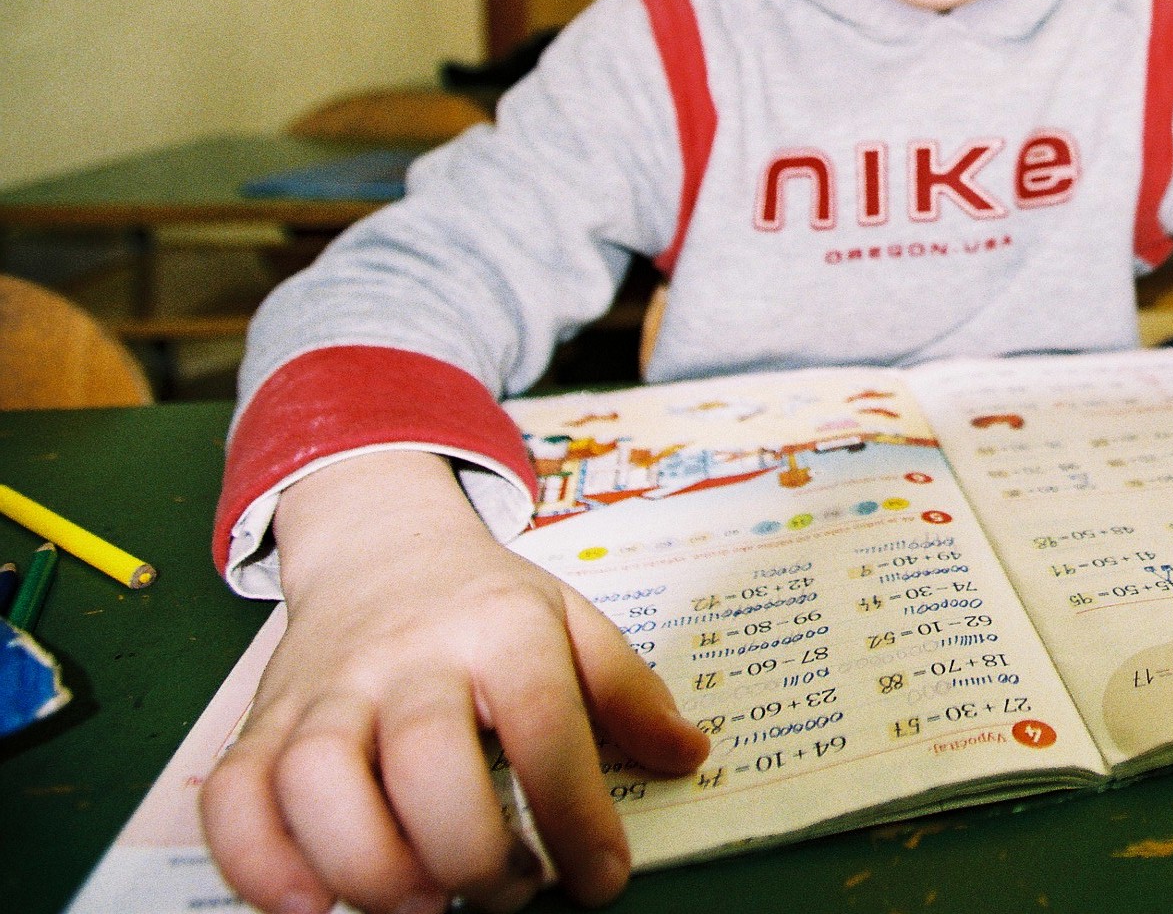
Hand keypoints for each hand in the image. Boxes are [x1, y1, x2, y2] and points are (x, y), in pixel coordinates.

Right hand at [201, 453, 708, 913]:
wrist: (379, 545)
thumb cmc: (485, 604)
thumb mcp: (570, 621)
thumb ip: (627, 690)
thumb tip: (688, 755)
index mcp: (500, 626)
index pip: (542, 719)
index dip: (576, 813)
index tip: (600, 879)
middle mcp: (408, 655)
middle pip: (424, 756)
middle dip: (469, 850)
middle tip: (505, 894)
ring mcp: (325, 690)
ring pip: (318, 777)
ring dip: (367, 865)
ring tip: (419, 905)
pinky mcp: (261, 726)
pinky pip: (234, 797)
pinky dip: (258, 863)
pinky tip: (309, 905)